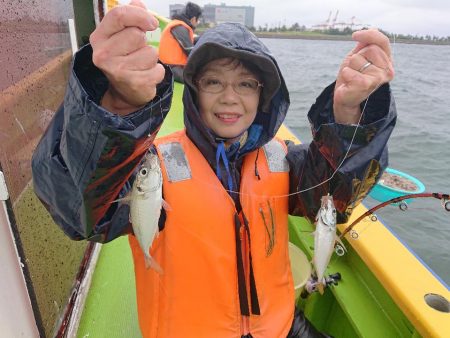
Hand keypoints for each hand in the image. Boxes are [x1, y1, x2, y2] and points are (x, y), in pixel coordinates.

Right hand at [89, 0, 164, 114]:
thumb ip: (130, 18)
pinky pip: (158, 70)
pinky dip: (157, 72)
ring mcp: (117, 70)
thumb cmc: (124, 59)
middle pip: (137, 35)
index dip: (140, 15)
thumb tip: (138, 3)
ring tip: (141, 64)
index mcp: (99, 37)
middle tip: (137, 51)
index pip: (119, 15)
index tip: (151, 23)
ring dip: (151, 58)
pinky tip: (146, 75)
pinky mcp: (133, 83)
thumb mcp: (121, 36)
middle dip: (144, 42)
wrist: (123, 92)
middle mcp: (103, 54)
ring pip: (150, 53)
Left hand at [333, 29, 393, 123]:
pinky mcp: (366, 85)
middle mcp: (387, 69)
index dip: (369, 34)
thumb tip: (373, 28)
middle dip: (357, 56)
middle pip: (369, 49)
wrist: (345, 96)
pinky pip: (350, 71)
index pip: (382, 41)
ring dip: (350, 66)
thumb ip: (366, 44)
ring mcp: (378, 78)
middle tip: (356, 69)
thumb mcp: (359, 56)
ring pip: (357, 59)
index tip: (354, 35)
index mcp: (387, 60)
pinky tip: (349, 82)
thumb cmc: (352, 75)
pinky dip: (345, 74)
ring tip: (352, 76)